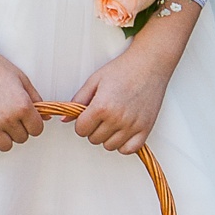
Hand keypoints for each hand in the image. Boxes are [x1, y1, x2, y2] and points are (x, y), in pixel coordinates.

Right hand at [0, 47, 44, 152]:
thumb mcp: (22, 80)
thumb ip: (36, 99)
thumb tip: (46, 117)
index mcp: (22, 105)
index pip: (37, 130)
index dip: (33, 124)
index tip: (26, 118)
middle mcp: (7, 118)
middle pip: (22, 138)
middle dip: (19, 128)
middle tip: (10, 115)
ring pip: (6, 146)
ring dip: (5, 137)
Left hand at [66, 35, 176, 154]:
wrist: (149, 65)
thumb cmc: (123, 69)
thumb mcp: (94, 80)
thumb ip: (78, 100)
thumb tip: (65, 119)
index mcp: (101, 106)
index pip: (81, 130)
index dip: (81, 123)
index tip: (87, 115)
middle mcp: (117, 119)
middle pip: (94, 139)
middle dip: (93, 128)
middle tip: (101, 115)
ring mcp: (132, 126)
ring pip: (109, 146)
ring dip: (107, 136)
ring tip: (112, 121)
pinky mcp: (145, 129)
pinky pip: (128, 149)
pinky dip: (123, 144)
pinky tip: (122, 131)